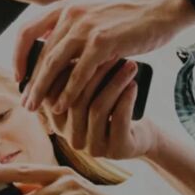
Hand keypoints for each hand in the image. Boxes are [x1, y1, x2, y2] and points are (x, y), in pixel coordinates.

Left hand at [16, 0, 194, 112]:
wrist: (164, 8)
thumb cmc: (131, 16)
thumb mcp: (95, 16)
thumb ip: (74, 31)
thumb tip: (55, 57)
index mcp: (66, 7)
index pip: (28, 30)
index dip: (18, 55)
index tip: (19, 75)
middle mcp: (71, 14)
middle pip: (40, 52)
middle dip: (31, 81)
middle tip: (26, 101)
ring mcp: (86, 27)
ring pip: (53, 63)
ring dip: (42, 89)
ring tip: (36, 107)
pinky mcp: (102, 41)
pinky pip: (79, 72)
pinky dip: (68, 91)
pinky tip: (63, 105)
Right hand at [38, 60, 157, 158]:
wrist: (141, 135)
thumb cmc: (111, 106)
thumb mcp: (89, 93)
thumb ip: (70, 78)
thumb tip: (58, 44)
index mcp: (59, 123)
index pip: (54, 94)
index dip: (68, 71)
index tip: (85, 48)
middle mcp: (72, 138)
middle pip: (76, 100)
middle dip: (95, 74)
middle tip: (112, 52)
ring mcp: (93, 147)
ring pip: (97, 108)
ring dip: (114, 83)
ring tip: (129, 65)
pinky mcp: (117, 150)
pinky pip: (118, 119)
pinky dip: (126, 99)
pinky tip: (134, 85)